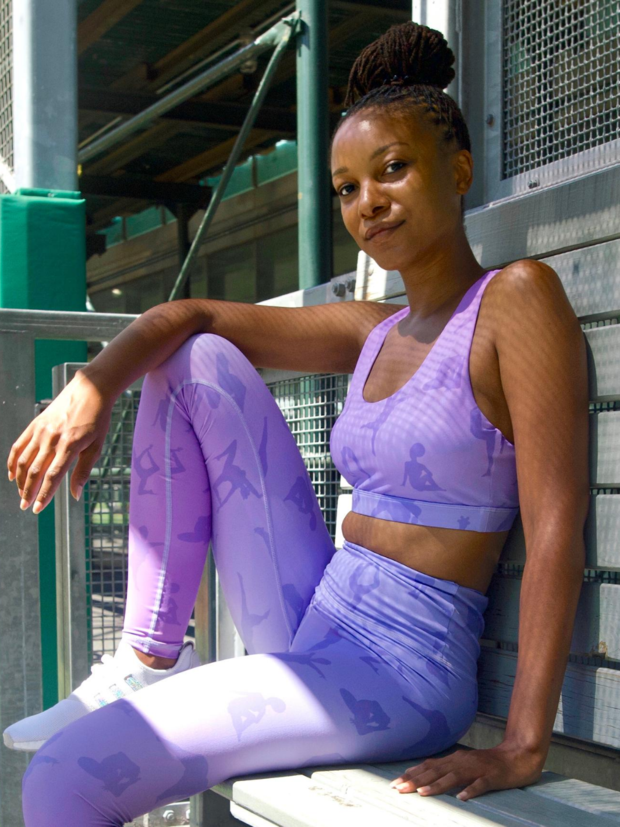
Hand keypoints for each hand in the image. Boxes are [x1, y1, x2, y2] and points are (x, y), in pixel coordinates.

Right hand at [7, 370, 113, 513]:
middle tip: (25, 506)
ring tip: (21, 494)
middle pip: (35, 471)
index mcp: (70, 446)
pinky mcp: (34, 425)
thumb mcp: (96, 446)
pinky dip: (13, 461)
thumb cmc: (97, 420)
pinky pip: (19, 446)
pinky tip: (13, 475)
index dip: (44, 495)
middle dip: (28, 491)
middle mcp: (52, 439)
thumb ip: (83, 471)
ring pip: (24, 461)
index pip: (52, 476)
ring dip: (20, 480)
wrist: (89, 390)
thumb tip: (75, 495)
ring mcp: (41, 431)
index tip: (38, 509)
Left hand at [388, 742, 544, 800]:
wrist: (518, 756)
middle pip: (436, 771)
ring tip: (422, 793)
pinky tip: (462, 797)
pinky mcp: (492, 776)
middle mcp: (462, 761)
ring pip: (454, 776)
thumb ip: (448, 770)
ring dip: (437, 785)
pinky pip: (480, 784)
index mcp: (455, 759)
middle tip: (399, 788)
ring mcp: (477, 768)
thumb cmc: (489, 764)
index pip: (429, 766)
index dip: (411, 774)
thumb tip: (426, 778)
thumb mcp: (465, 765)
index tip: (395, 782)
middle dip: (416, 780)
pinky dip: (471, 790)